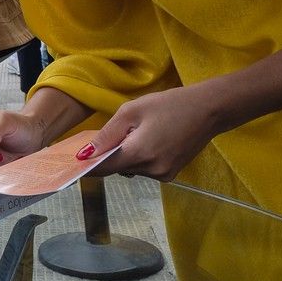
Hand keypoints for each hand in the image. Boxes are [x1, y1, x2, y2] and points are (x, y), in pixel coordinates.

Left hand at [83, 86, 220, 180]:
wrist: (208, 110)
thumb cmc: (168, 105)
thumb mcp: (132, 111)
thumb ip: (107, 135)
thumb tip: (85, 154)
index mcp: (139, 154)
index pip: (104, 168)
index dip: (88, 166)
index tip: (74, 162)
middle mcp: (151, 171)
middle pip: (118, 168)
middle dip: (111, 154)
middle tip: (116, 132)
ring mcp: (163, 175)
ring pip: (131, 168)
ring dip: (127, 155)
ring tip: (140, 131)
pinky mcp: (171, 174)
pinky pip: (146, 169)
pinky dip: (141, 157)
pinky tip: (151, 139)